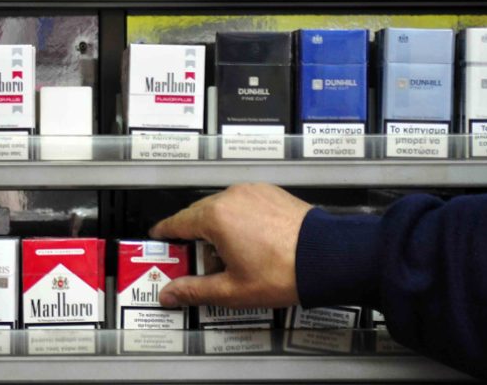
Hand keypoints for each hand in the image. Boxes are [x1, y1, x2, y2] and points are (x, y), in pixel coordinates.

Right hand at [149, 182, 311, 308]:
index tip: (159, 238)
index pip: (177, 222)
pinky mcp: (271, 193)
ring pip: (223, 208)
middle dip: (193, 235)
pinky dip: (239, 219)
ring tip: (227, 257)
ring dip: (218, 227)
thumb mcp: (232, 290)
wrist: (328, 257)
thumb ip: (194, 290)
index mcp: (215, 217)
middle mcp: (231, 197)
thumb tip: (169, 294)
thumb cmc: (283, 272)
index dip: (165, 233)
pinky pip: (244, 204)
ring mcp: (253, 192)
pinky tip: (248, 242)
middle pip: (199, 214)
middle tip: (192, 258)